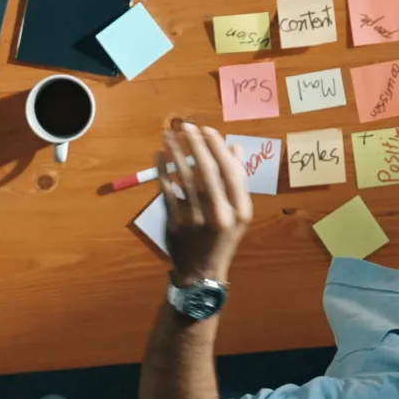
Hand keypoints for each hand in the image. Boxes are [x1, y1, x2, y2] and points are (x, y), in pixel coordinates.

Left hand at [157, 121, 253, 285]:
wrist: (201, 273)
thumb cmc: (221, 237)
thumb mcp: (237, 213)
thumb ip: (237, 181)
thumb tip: (235, 148)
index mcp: (240, 210)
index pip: (231, 171)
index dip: (218, 148)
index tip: (207, 129)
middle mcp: (220, 214)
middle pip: (208, 171)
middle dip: (196, 145)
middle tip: (186, 126)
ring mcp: (196, 219)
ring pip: (185, 178)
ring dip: (176, 153)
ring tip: (168, 136)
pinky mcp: (175, 223)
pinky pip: (167, 190)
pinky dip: (162, 170)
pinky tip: (158, 156)